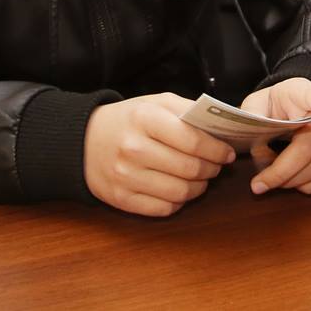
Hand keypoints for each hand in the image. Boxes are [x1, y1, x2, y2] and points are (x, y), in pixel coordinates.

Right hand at [83, 92, 235, 216]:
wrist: (83, 141)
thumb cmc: (128, 120)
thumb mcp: (155, 103)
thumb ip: (188, 111)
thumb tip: (221, 127)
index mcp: (145, 118)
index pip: (192, 140)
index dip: (217, 150)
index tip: (227, 153)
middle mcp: (134, 148)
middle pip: (189, 168)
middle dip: (212, 169)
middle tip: (216, 166)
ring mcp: (126, 176)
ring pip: (180, 192)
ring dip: (199, 188)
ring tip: (201, 179)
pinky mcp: (121, 199)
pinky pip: (163, 208)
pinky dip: (179, 202)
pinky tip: (180, 190)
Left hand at [238, 79, 310, 196]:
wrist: (298, 104)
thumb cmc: (276, 106)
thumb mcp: (258, 103)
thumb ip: (253, 119)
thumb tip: (255, 146)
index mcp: (305, 92)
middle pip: (308, 146)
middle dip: (281, 171)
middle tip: (258, 184)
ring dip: (294, 181)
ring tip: (273, 182)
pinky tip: (297, 185)